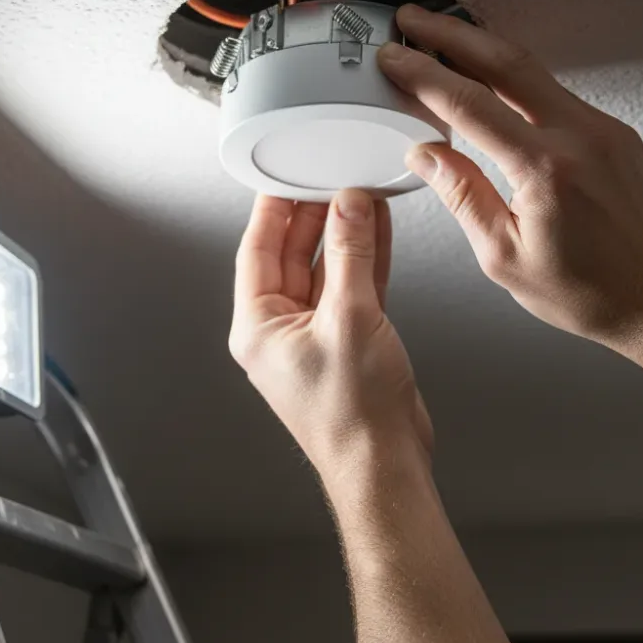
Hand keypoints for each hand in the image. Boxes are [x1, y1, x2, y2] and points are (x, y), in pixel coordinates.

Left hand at [229, 190, 432, 490]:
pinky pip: (351, 285)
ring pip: (325, 268)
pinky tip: (377, 229)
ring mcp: (315, 333)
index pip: (257, 250)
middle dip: (314, 215)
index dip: (273, 209)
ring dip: (343, 233)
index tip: (285, 176)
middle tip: (332, 177)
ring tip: (359, 194)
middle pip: (291, 254)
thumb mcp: (351, 319)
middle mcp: (281, 329)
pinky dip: (365, 258)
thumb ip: (350, 255)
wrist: (385, 465)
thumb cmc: (352, 418)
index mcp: (258, 327)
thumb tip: (348, 206)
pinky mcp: (347, 338)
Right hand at [379, 4, 642, 344]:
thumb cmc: (589, 292)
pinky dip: (514, 75)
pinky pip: (554, 91)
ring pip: (532, 70)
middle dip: (451, 34)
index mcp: (547, 169)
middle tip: (413, 20)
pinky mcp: (612, 133)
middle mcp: (580, 137)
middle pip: (505, 63)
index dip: (423, 75)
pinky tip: (490, 76)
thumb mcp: (504, 257)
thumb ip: (463, 196)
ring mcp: (602, 130)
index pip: (470, 105)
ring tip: (443, 38)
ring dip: (483, 49)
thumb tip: (426, 154)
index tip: (393, 58)